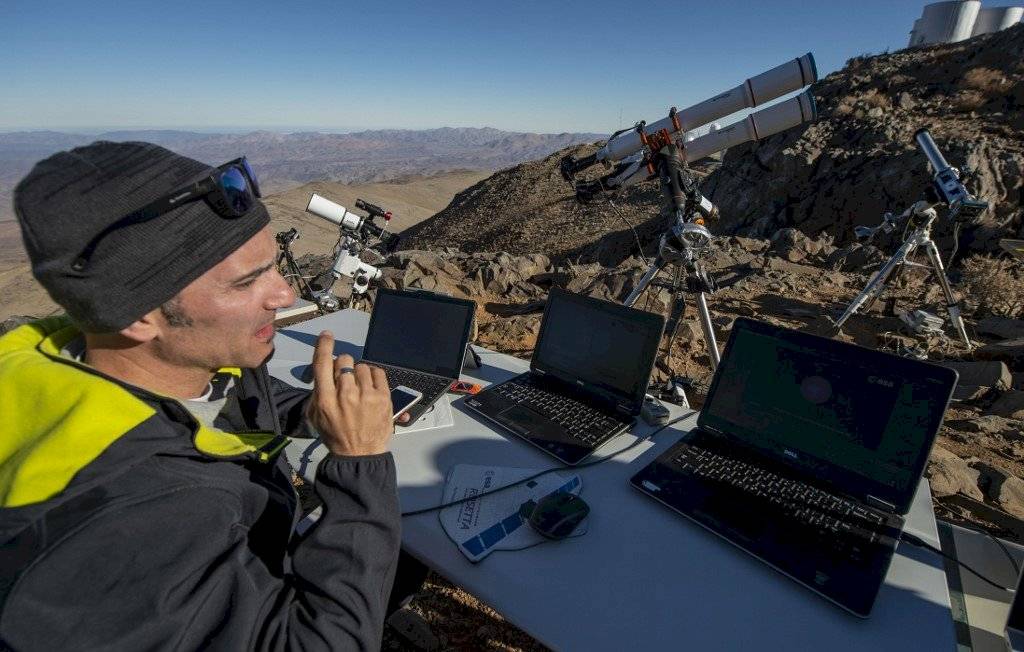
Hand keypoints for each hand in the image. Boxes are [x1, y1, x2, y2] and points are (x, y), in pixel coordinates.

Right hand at [305, 331, 395, 455]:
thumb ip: (318, 392)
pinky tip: (371, 387)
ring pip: (361, 366)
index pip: (322, 363)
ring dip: (359, 374)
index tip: (327, 335)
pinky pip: (378, 372)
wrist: (360, 454)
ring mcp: (367, 395)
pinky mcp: (384, 397)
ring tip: (360, 389)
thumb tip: (326, 371)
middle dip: (343, 365)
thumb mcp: (316, 416)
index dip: (323, 345)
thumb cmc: (336, 435)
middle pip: (344, 361)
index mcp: (325, 399)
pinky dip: (374, 376)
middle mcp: (345, 394)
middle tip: (346, 380)